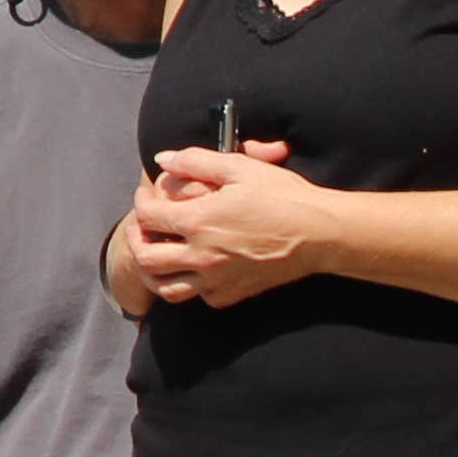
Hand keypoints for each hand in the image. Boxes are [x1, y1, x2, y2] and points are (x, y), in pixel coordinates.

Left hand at [125, 140, 318, 307]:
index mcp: (198, 221)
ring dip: (156, 271)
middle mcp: (202, 256)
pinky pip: (200, 297)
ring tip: (161, 252)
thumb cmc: (282, 196)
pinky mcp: (233, 294)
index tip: (147, 194)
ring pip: (167, 289)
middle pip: (146, 259)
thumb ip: (194, 160)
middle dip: (137, 240)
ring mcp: (217, 280)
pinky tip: (198, 267)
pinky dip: (192, 285)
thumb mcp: (238, 167)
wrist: (320, 234)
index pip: (147, 216)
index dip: (140, 201)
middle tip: (144, 227)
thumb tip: (163, 159)